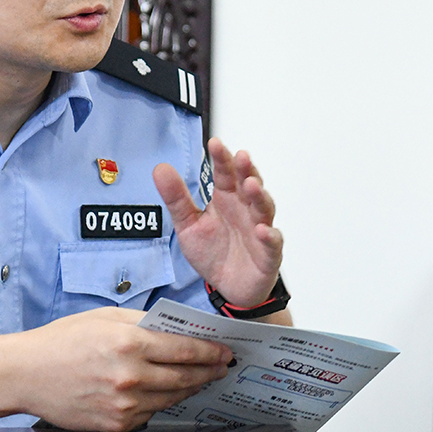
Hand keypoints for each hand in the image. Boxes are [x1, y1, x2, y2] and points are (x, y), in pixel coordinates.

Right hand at [16, 307, 231, 431]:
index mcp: (129, 343)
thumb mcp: (106, 318)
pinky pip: (150, 413)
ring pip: (172, 398)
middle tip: (223, 368)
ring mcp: (123, 404)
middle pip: (185, 377)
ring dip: (191, 389)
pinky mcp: (115, 424)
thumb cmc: (63, 340)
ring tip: (203, 380)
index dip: (212, 351)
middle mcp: (130, 376)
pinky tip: (170, 395)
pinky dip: (162, 403)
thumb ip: (144, 323)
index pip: (186, 350)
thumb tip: (179, 330)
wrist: (25, 374)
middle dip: (209, 372)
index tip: (226, 352)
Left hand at [156, 138, 283, 306]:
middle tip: (241, 157)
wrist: (229, 288)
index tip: (215, 143)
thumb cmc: (214, 252)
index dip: (222, 159)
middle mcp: (245, 210)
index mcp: (227, 200)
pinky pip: (272, 243)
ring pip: (264, 209)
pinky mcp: (268, 254)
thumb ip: (176, 198)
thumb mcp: (188, 225)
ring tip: (251, 186)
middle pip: (249, 185)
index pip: (226, 174)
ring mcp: (259, 230)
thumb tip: (160, 169)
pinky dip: (269, 236)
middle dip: (246, 170)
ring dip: (259, 196)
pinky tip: (262, 230)